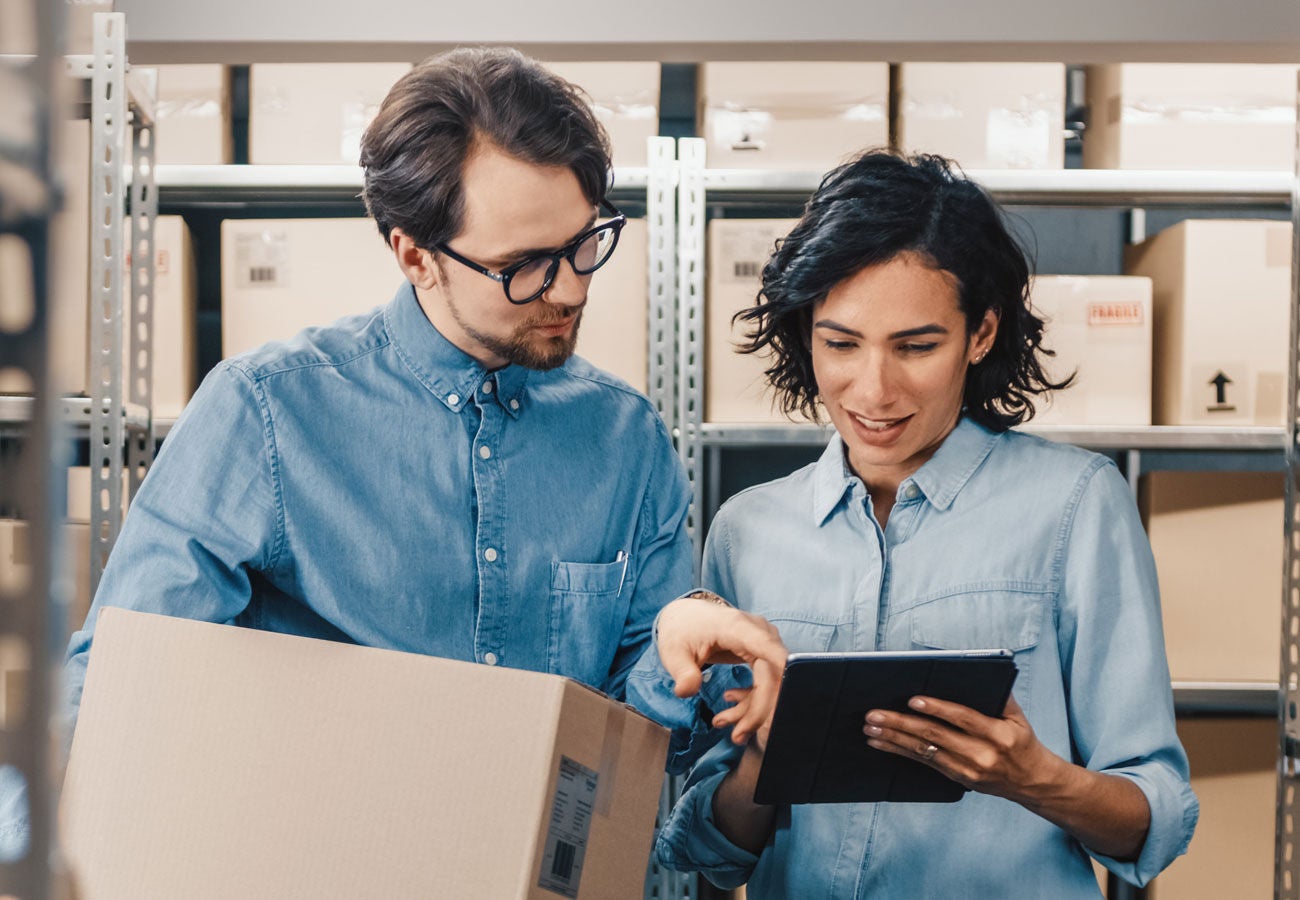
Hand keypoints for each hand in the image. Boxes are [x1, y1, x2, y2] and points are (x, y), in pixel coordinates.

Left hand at [654, 596, 786, 744]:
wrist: (685, 617)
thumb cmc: (681, 631)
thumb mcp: (674, 652)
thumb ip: (682, 672)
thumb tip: (685, 692)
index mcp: (736, 626)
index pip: (768, 649)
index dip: (782, 674)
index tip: (786, 703)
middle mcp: (758, 632)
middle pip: (773, 675)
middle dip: (758, 711)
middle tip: (737, 736)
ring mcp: (763, 641)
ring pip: (773, 682)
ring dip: (754, 709)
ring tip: (723, 723)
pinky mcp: (763, 652)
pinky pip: (767, 681)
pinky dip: (753, 700)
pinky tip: (730, 704)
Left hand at [861, 693, 1061, 802]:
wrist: (1032, 781)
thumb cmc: (1022, 741)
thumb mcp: (1018, 717)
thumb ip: (999, 695)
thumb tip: (973, 670)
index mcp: (998, 734)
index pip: (962, 718)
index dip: (937, 708)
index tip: (912, 700)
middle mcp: (981, 754)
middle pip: (935, 736)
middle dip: (901, 723)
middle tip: (874, 714)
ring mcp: (968, 770)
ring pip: (924, 751)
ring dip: (893, 739)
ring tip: (870, 728)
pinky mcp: (957, 779)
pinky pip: (923, 763)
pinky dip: (899, 751)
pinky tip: (881, 744)